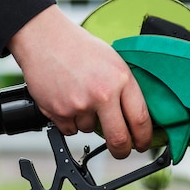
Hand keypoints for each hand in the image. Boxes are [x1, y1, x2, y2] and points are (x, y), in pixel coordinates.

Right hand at [8, 6, 152, 158]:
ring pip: (90, 130)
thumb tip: (133, 117)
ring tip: (79, 96)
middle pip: (119, 139)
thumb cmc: (78, 47)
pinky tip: (66, 99)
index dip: (144, 138)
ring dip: (87, 121)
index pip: (140, 119)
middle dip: (121, 151)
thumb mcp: (112, 61)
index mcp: (121, 79)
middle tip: (121, 150)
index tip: (142, 144)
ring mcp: (80, 105)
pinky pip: (70, 129)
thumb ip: (123, 88)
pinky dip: (69, 120)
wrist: (44, 39)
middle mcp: (102, 94)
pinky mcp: (59, 112)